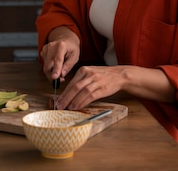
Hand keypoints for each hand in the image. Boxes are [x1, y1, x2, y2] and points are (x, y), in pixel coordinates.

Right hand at [40, 27, 79, 81]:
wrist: (66, 40)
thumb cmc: (71, 48)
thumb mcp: (75, 57)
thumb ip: (68, 66)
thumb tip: (62, 75)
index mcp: (62, 46)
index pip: (58, 60)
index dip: (56, 69)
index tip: (54, 78)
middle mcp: (51, 46)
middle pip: (49, 65)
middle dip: (53, 75)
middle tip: (61, 80)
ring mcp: (46, 48)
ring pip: (46, 66)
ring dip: (51, 72)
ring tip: (59, 71)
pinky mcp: (42, 51)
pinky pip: (44, 64)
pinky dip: (49, 68)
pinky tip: (55, 65)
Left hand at [55, 65, 175, 109]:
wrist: (119, 75)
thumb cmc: (103, 76)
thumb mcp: (90, 73)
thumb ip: (80, 81)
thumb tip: (68, 93)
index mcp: (83, 70)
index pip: (71, 83)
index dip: (63, 93)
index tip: (57, 101)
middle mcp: (89, 74)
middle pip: (74, 87)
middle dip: (65, 98)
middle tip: (59, 106)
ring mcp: (96, 81)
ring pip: (81, 92)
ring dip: (73, 101)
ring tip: (67, 108)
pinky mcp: (102, 88)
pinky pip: (90, 96)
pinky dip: (82, 102)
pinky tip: (77, 107)